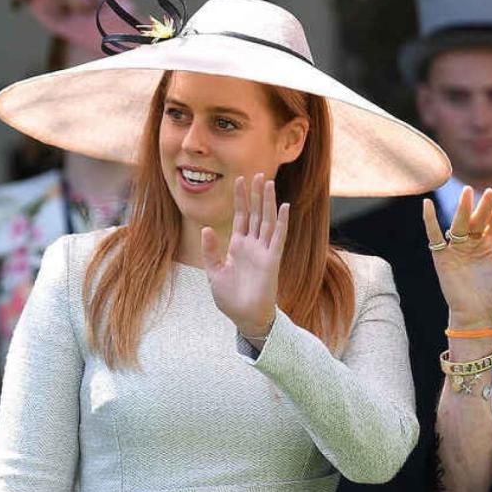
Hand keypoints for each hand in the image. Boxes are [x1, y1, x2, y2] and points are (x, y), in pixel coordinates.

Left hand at [201, 173, 289, 337]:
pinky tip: (284, 207)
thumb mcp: (214, 272)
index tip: (240, 180)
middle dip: (255, 194)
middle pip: (255, 214)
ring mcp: (263, 251)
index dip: (240, 199)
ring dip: (268, 202)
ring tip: (268, 183)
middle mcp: (252, 245)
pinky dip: (281, 222)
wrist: (245, 317)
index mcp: (237, 247)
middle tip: (257, 174)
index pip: (240, 217)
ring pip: (266, 220)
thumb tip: (206, 228)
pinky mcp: (272, 260)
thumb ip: (211, 250)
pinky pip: (278, 237)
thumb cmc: (230, 298)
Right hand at [422, 186, 491, 329]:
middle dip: (483, 206)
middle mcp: (472, 243)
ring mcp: (456, 249)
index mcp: (489, 244)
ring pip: (459, 224)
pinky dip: (429, 220)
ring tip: (467, 193)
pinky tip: (426, 205)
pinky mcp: (442, 257)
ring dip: (462, 209)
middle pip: (477, 219)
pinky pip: (434, 236)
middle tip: (489, 192)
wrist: (478, 315)